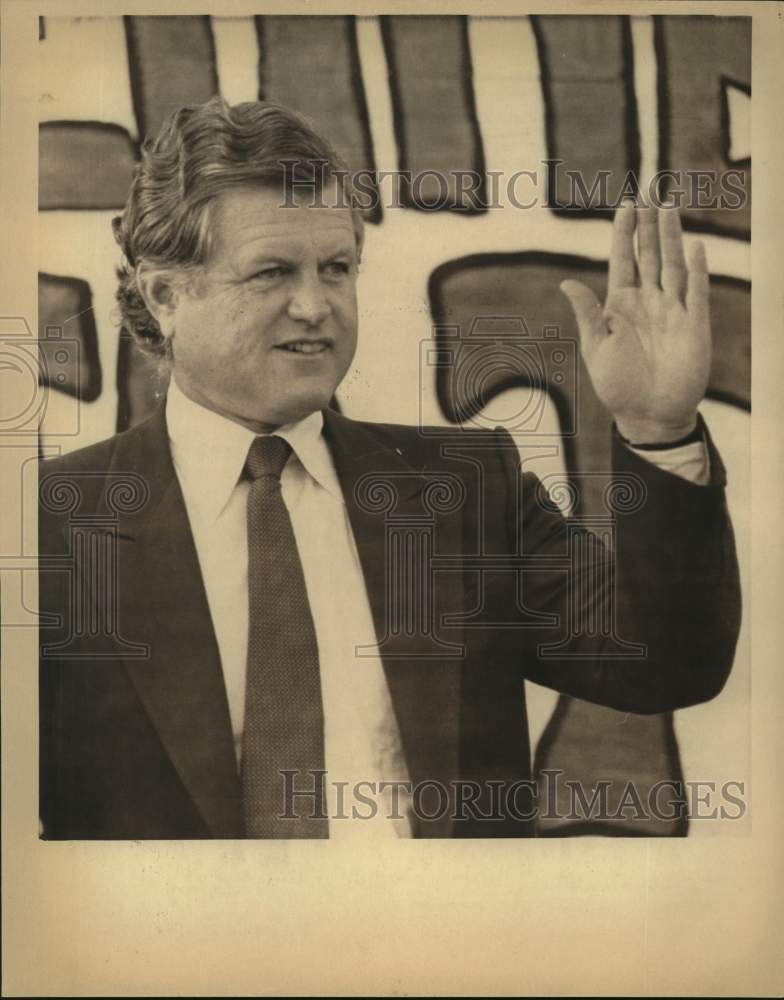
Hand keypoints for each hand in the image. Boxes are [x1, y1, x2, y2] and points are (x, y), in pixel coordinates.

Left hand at [560, 200, 711, 443]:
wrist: (648, 415)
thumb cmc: (618, 386)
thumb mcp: (596, 348)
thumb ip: (587, 314)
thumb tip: (567, 282)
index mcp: (621, 305)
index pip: (624, 260)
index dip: (625, 233)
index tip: (627, 205)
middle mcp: (648, 302)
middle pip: (650, 254)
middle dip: (650, 225)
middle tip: (650, 191)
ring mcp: (673, 311)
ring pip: (673, 264)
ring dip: (672, 237)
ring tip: (669, 207)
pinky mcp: (694, 325)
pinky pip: (697, 292)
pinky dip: (697, 270)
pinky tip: (695, 246)